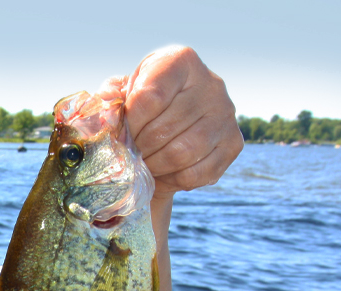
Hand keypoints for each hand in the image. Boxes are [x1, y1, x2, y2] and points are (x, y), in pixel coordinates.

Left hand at [102, 46, 242, 199]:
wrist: (172, 117)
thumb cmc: (143, 103)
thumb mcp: (124, 91)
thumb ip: (111, 98)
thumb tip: (106, 108)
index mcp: (181, 61)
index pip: (152, 96)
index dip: (131, 122)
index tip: (123, 131)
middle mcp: (212, 84)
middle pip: (167, 128)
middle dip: (140, 147)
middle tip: (131, 152)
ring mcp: (226, 115)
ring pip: (184, 153)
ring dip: (155, 165)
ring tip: (144, 162)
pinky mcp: (234, 143)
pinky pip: (198, 172)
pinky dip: (174, 179)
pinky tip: (163, 171)